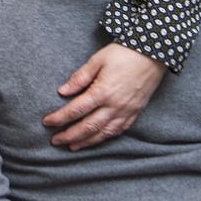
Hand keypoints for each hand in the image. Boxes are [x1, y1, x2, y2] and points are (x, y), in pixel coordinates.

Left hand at [42, 43, 166, 150]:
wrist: (154, 54)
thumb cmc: (123, 53)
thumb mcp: (97, 60)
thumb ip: (80, 77)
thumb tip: (62, 91)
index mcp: (102, 92)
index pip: (76, 110)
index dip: (60, 118)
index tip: (47, 122)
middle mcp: (114, 106)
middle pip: (88, 127)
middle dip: (70, 136)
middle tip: (55, 141)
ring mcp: (127, 111)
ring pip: (104, 133)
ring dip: (86, 142)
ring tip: (72, 146)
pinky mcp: (135, 112)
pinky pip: (119, 130)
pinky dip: (105, 138)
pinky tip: (96, 140)